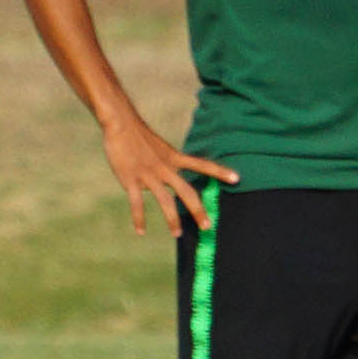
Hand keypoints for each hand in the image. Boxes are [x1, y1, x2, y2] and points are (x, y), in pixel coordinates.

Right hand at [104, 114, 234, 237]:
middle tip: (208, 226)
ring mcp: (149, 174)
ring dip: (172, 219)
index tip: (237, 178)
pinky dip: (139, 219)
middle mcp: (165, 167)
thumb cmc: (140, 137)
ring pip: (165, 200)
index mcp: (174, 158)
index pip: (202, 164)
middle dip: (198, 210)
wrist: (121, 124)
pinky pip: (137, 203)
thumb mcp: (162, 148)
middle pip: (186, 191)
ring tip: (178, 234)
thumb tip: (174, 180)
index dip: (219, 171)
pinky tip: (141, 232)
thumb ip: (169, 164)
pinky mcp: (131, 179)